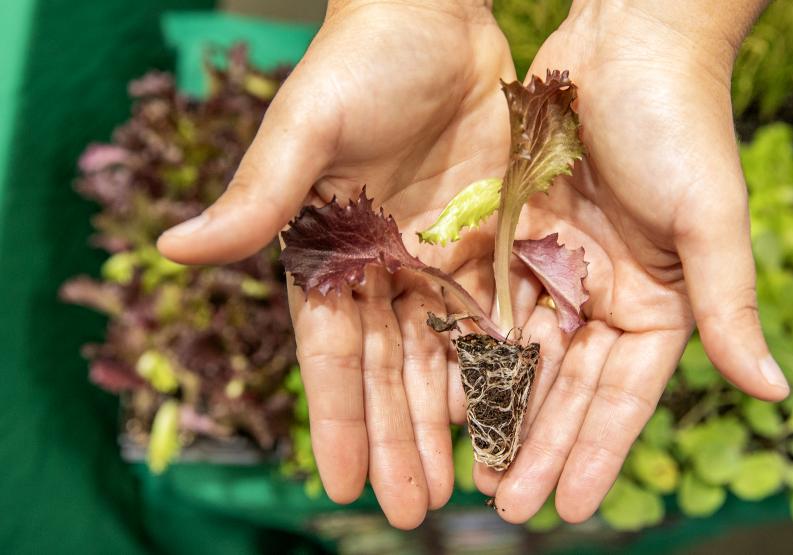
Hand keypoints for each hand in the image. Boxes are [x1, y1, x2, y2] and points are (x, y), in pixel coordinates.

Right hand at [157, 0, 514, 528]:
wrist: (434, 16)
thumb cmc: (358, 62)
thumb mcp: (306, 130)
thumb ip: (258, 197)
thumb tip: (173, 249)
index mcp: (331, 255)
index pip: (331, 355)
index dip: (336, 420)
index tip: (339, 484)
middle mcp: (385, 269)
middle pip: (393, 371)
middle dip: (400, 441)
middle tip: (414, 510)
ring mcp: (440, 258)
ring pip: (448, 355)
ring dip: (455, 420)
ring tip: (469, 484)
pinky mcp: (491, 238)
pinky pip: (500, 312)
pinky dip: (506, 363)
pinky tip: (518, 412)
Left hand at [471, 0, 789, 522]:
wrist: (627, 38)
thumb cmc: (680, 122)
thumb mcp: (709, 218)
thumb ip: (730, 304)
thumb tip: (774, 387)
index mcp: (660, 302)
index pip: (625, 394)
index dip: (597, 450)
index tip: (566, 505)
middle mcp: (607, 294)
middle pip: (566, 384)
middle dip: (536, 442)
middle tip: (503, 501)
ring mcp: (559, 267)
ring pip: (522, 351)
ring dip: (497, 405)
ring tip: (470, 461)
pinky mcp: (517, 236)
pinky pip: (490, 299)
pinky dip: (471, 343)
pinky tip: (447, 387)